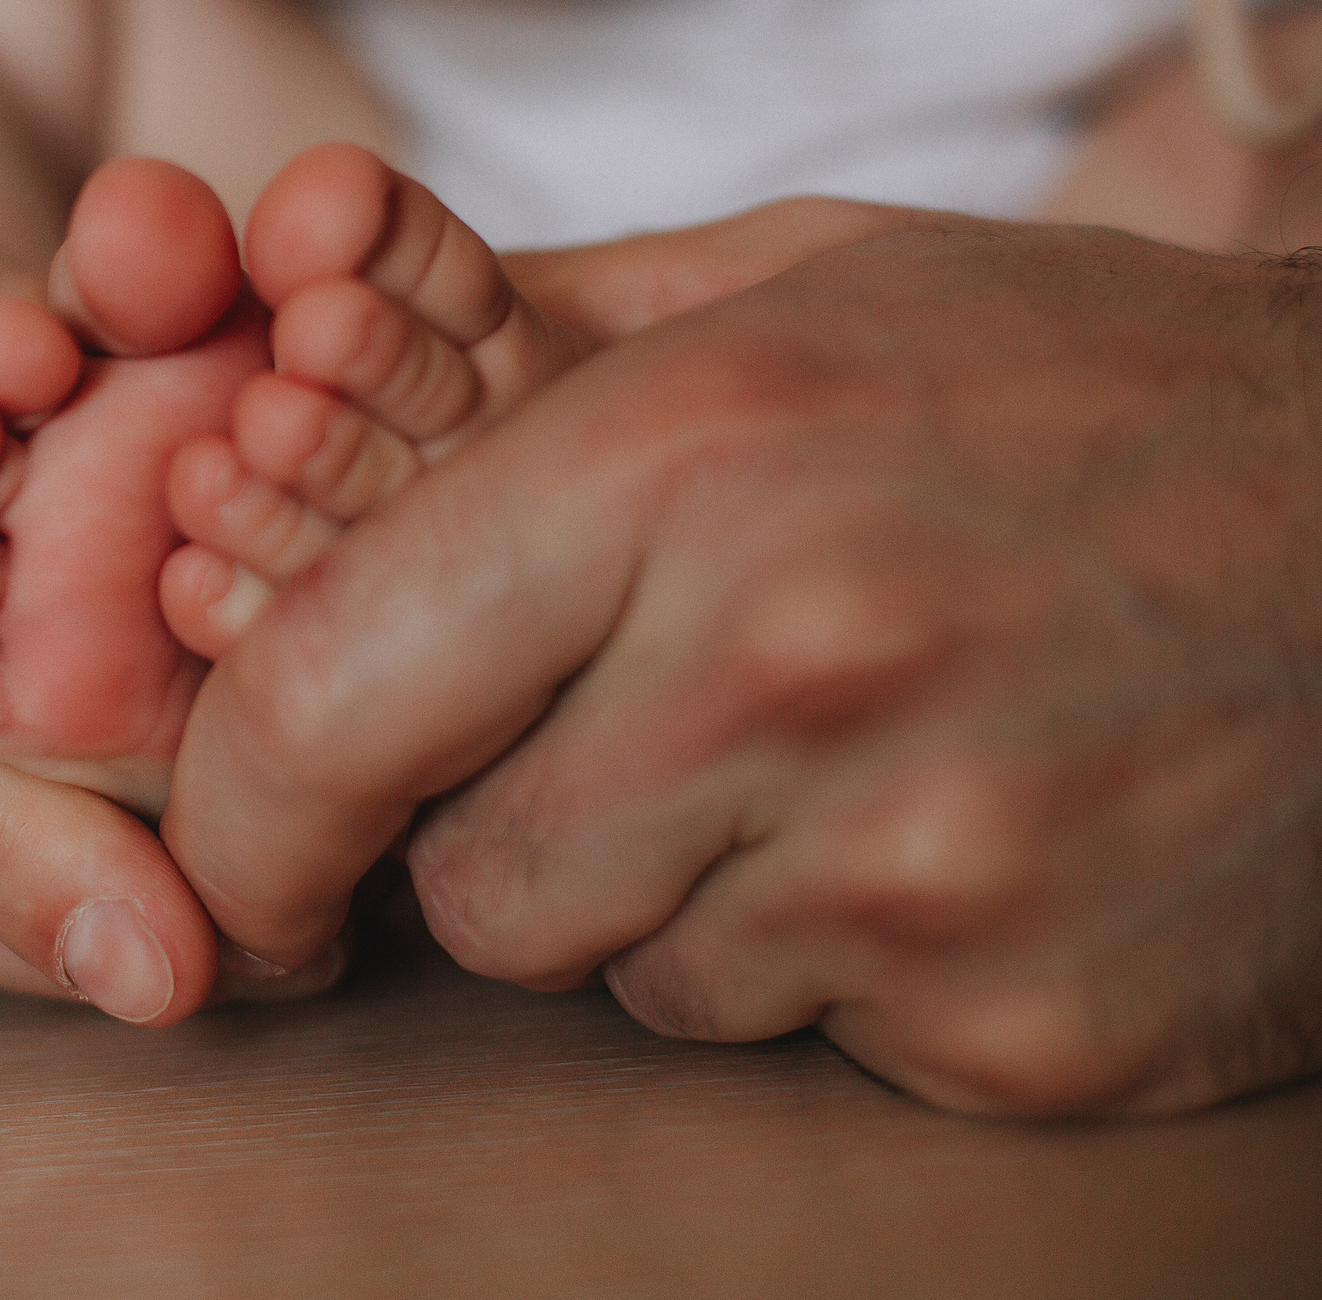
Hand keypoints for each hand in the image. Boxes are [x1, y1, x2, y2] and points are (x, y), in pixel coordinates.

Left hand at [166, 206, 1321, 1111]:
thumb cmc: (1081, 386)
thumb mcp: (798, 283)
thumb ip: (522, 350)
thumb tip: (292, 408)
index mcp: (687, 456)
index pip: (322, 694)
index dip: (241, 800)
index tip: (245, 840)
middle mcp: (787, 666)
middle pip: (467, 878)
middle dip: (502, 828)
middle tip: (639, 732)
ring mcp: (920, 868)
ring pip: (622, 970)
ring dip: (674, 893)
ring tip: (837, 752)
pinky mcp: (1024, 1025)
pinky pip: (794, 1037)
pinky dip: (826, 960)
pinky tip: (950, 828)